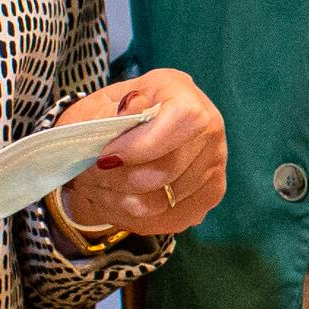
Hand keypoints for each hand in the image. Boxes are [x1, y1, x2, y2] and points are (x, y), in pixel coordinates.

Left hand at [49, 70, 226, 241]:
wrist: (119, 144)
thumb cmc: (106, 122)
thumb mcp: (94, 109)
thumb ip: (108, 112)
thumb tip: (134, 110)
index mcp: (178, 89)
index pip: (182, 118)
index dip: (143, 145)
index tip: (106, 158)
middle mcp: (209, 123)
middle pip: (170, 167)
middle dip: (121, 180)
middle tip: (92, 176)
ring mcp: (216, 160)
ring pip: (165, 200)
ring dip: (122, 201)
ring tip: (102, 187)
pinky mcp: (212, 192)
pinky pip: (170, 219)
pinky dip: (138, 217)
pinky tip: (122, 199)